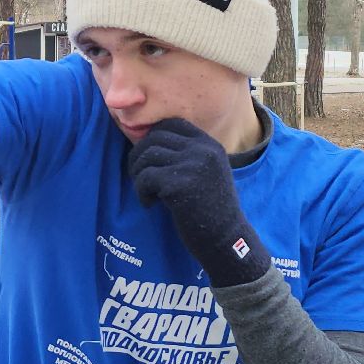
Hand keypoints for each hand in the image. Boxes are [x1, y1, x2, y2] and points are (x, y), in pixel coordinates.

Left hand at [127, 119, 271, 285]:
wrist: (226, 240)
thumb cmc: (210, 210)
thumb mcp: (205, 173)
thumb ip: (185, 155)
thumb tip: (144, 142)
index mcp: (209, 145)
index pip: (171, 124)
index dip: (152, 139)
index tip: (148, 161)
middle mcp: (203, 150)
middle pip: (154, 138)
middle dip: (139, 157)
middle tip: (140, 179)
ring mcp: (193, 165)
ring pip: (146, 156)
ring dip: (138, 175)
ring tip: (146, 193)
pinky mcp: (180, 184)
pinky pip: (145, 178)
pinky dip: (141, 192)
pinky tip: (150, 205)